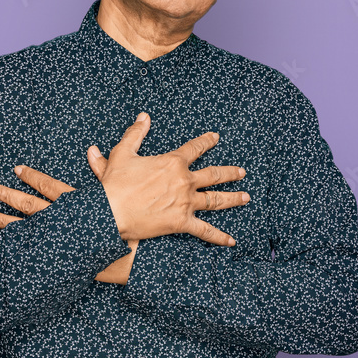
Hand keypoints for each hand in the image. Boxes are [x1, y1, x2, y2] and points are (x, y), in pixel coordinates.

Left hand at [0, 164, 136, 283]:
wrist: (137, 261)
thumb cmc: (131, 226)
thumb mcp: (117, 195)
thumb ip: (104, 170)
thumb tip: (92, 150)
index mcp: (76, 204)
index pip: (49, 187)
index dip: (32, 177)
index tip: (17, 169)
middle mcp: (63, 222)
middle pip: (30, 206)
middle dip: (8, 196)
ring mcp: (59, 242)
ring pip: (25, 230)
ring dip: (4, 221)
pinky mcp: (59, 261)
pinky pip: (31, 252)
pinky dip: (16, 247)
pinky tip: (1, 245)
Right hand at [90, 112, 248, 245]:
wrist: (111, 212)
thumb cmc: (115, 184)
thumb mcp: (123, 153)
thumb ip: (136, 133)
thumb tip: (144, 116)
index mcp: (172, 162)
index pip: (195, 148)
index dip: (207, 142)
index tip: (216, 138)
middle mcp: (184, 181)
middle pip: (214, 175)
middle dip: (229, 173)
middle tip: (241, 172)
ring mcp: (186, 202)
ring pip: (216, 200)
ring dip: (233, 198)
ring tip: (246, 196)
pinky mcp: (182, 222)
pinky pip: (205, 231)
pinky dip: (219, 237)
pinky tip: (231, 241)